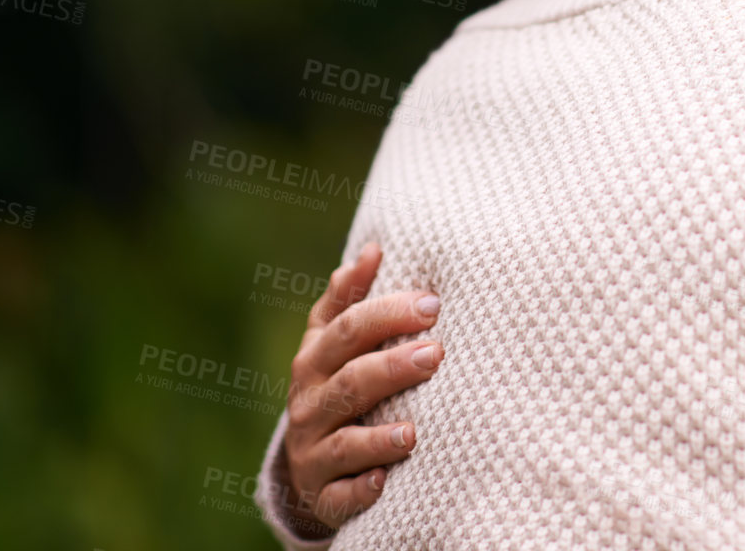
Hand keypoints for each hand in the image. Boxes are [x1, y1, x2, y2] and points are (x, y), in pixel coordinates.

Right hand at [276, 241, 444, 533]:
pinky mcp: (323, 495)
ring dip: (378, 436)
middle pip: (349, 381)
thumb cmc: (337, 384)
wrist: (311, 461)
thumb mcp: (333, 341)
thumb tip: (372, 249)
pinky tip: (385, 481)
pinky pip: (340, 496)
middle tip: (436, 353)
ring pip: (343, 442)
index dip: (386, 313)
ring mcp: (313, 452)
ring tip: (413, 432)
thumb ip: (349, 299)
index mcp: (315, 360)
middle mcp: (309, 404)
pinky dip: (360, 490)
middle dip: (392, 366)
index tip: (432, 302)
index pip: (346, 330)